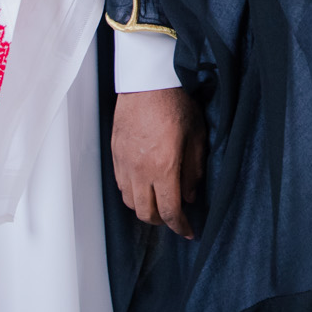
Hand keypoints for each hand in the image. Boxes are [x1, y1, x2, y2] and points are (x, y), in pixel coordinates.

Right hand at [111, 87, 204, 238]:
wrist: (147, 80)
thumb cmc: (175, 102)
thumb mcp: (196, 135)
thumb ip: (194, 170)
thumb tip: (191, 195)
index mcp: (164, 167)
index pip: (170, 211)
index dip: (181, 226)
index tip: (189, 231)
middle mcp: (140, 170)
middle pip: (147, 214)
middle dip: (163, 221)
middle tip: (175, 216)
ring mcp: (124, 163)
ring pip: (131, 202)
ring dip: (146, 208)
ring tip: (159, 201)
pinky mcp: (115, 154)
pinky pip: (121, 185)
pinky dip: (133, 193)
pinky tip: (144, 185)